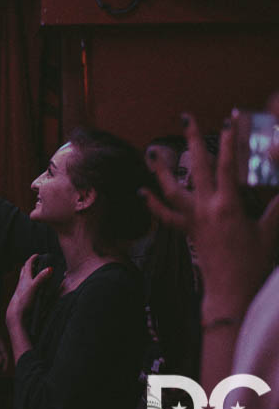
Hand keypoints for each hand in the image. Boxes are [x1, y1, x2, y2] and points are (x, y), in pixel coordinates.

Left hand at [6, 254, 53, 327]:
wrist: (16, 315)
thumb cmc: (23, 301)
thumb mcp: (34, 288)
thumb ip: (41, 278)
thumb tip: (49, 268)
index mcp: (25, 278)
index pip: (28, 264)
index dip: (32, 258)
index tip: (37, 255)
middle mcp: (22, 282)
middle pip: (25, 270)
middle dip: (31, 265)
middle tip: (38, 263)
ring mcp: (22, 289)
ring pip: (25, 278)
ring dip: (31, 274)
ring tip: (38, 273)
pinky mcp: (23, 296)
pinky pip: (27, 286)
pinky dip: (31, 283)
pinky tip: (35, 287)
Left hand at [143, 110, 278, 317]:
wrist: (231, 291)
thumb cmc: (253, 262)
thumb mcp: (270, 231)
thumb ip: (276, 207)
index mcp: (228, 205)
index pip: (227, 165)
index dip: (228, 141)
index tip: (227, 120)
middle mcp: (206, 208)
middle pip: (196, 167)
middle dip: (192, 140)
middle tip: (185, 117)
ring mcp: (192, 219)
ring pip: (172, 188)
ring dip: (161, 169)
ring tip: (152, 151)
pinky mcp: (186, 232)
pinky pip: (165, 216)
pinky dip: (153, 203)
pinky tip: (142, 190)